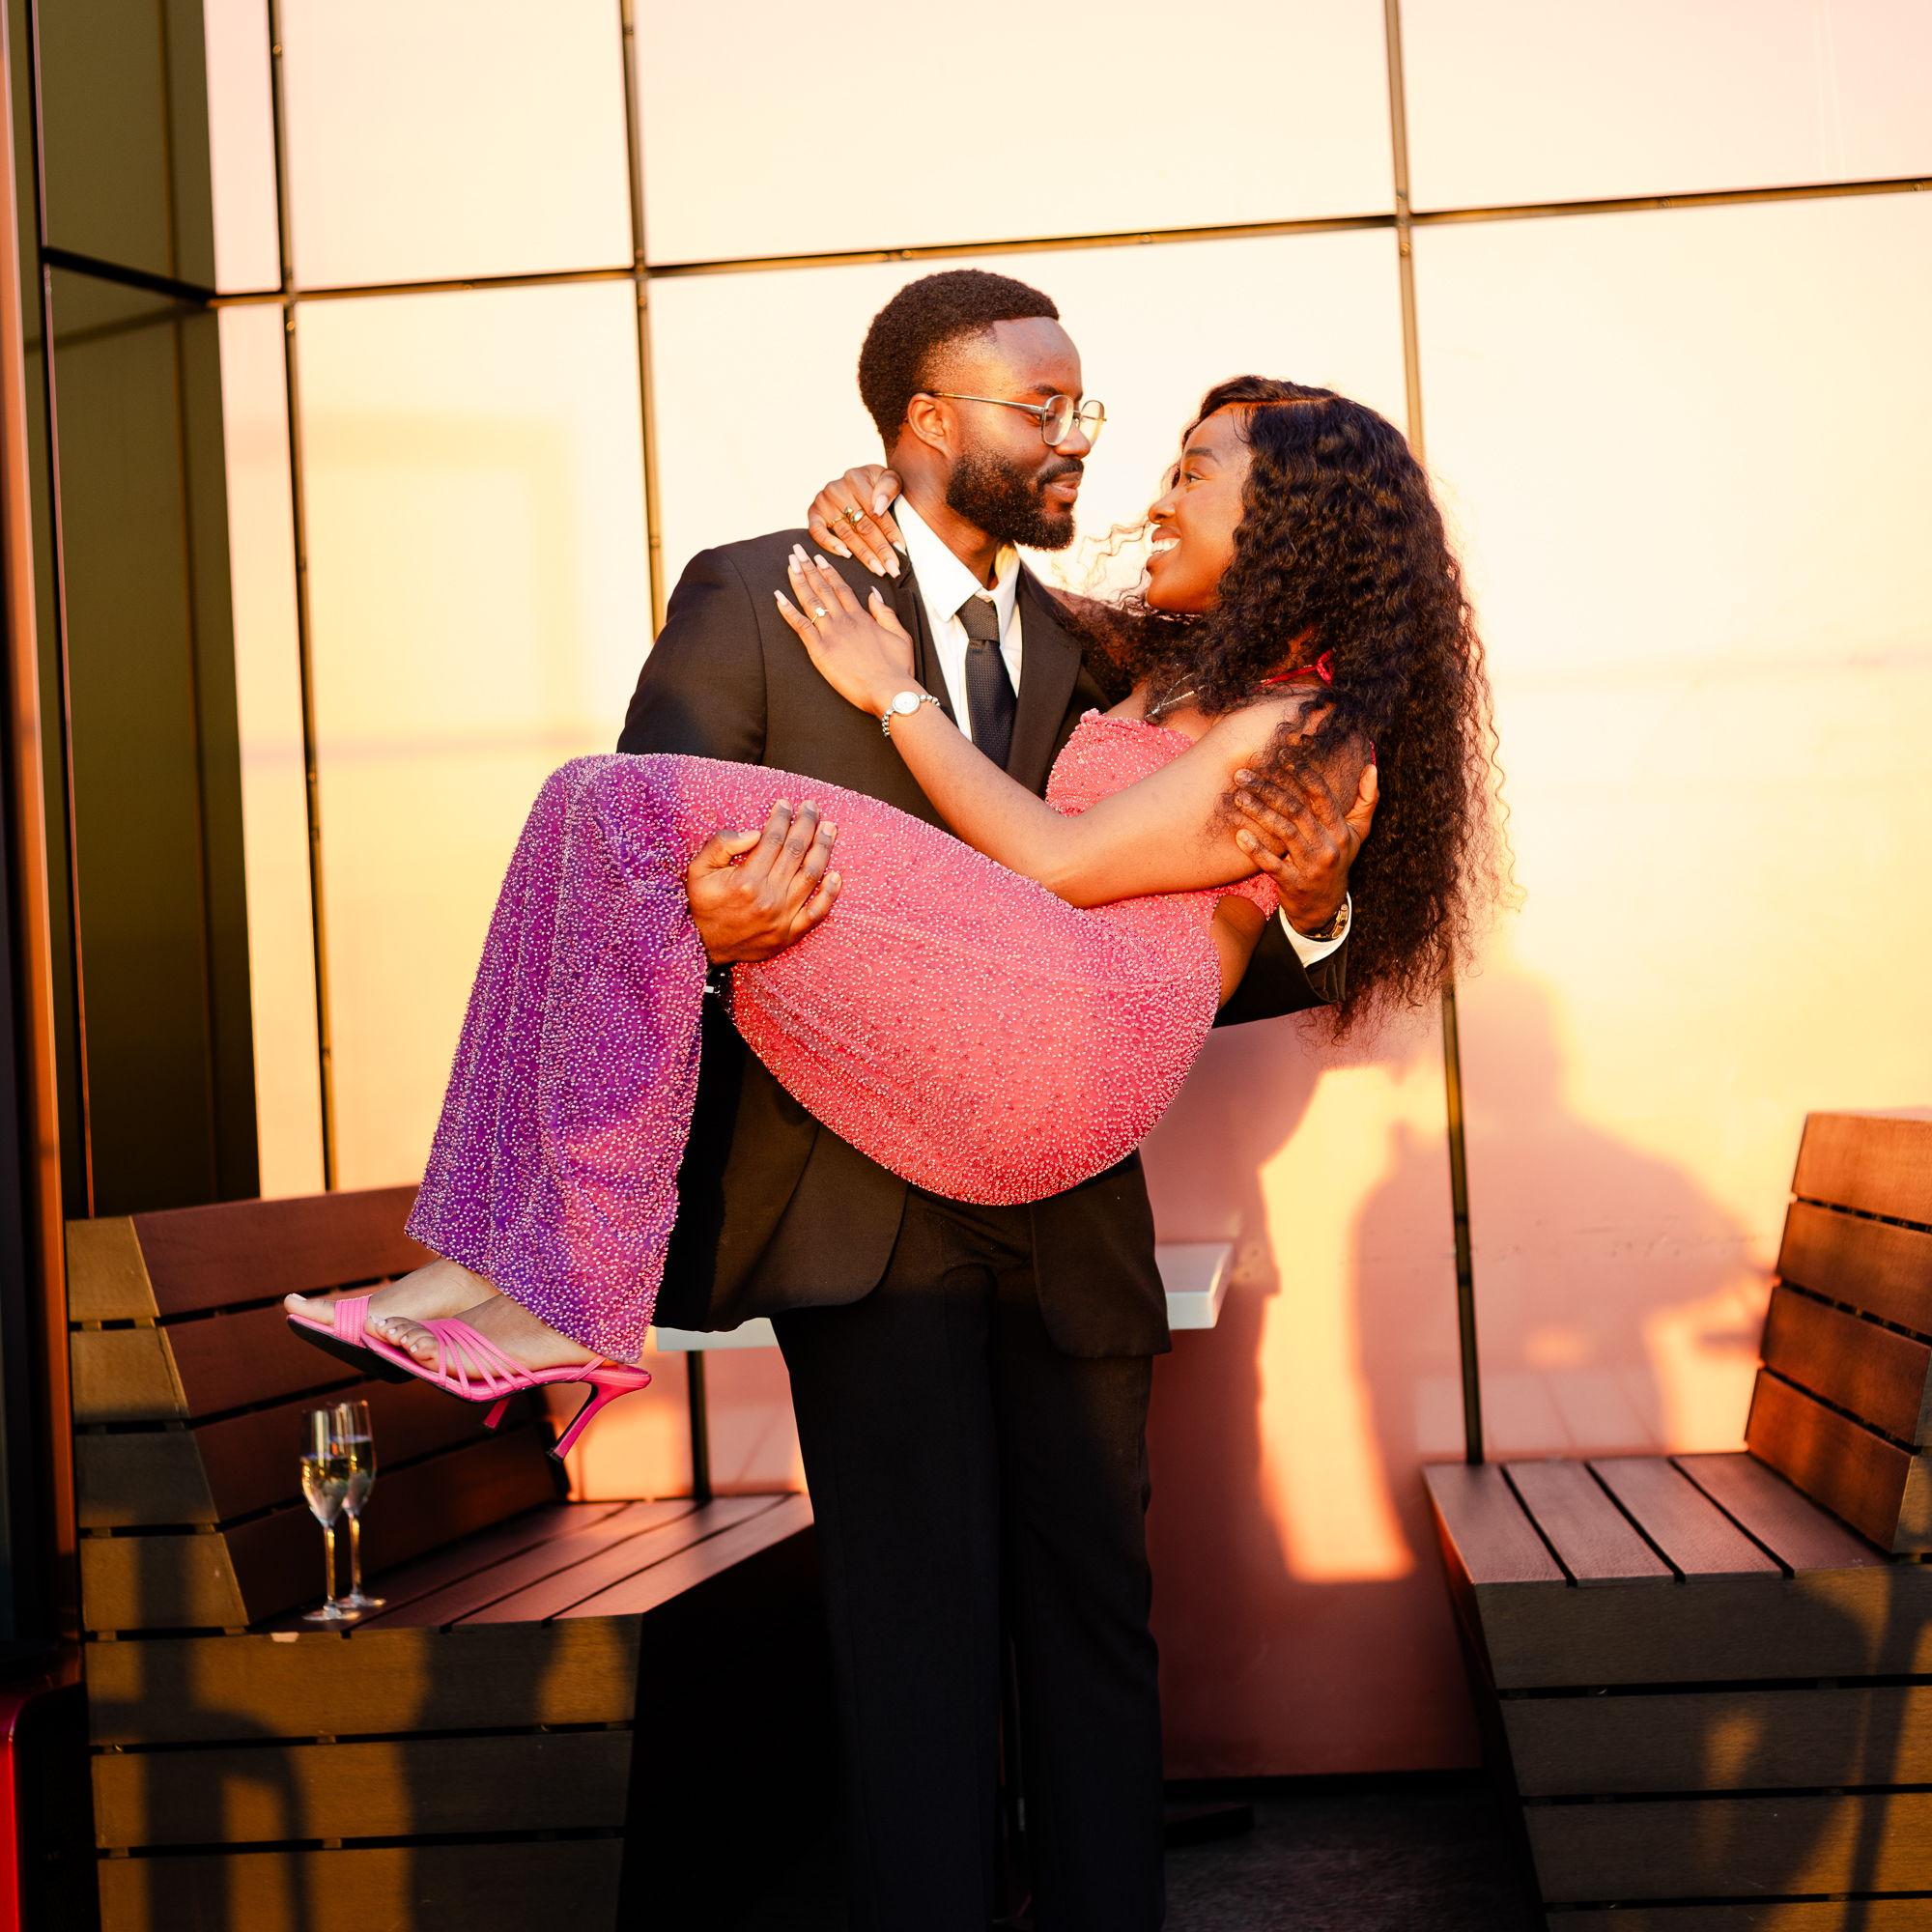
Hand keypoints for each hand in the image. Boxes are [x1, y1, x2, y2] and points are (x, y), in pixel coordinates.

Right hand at [686, 798, 840, 963]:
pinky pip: (817, 913)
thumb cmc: (703, 904)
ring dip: (823, 849)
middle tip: (813, 808)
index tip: (786, 804)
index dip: (782, 818)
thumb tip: (754, 833)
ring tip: (830, 829)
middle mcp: (769, 897)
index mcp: (747, 880)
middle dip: (807, 825)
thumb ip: (721, 845)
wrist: (703, 947)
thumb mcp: (698, 870)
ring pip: (810, 876)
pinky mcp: (790, 933)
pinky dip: (830, 894)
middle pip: (796, 852)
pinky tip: (837, 875)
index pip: (773, 839)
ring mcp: (783, 917)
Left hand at [773, 546, 916, 715]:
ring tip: (788, 565)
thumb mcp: (900, 636)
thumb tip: (874, 594)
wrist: (890, 690)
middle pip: (823, 588)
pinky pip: (800, 625)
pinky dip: (788, 610)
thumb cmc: (897, 669)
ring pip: (811, 601)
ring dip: (798, 581)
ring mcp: (831, 634)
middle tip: (797, 551)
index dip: (827, 571)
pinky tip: (778, 597)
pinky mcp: (820, 650)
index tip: (818, 558)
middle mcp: (844, 621)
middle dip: (808, 568)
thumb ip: (885, 613)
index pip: (841, 588)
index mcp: (862, 617)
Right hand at [808, 466, 903, 578]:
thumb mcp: (888, 477)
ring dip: (863, 554)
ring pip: (846, 534)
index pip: (876, 512)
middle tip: (892, 569)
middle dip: (880, 549)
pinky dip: (829, 544)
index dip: (890, 533)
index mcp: (856, 478)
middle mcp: (836, 489)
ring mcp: (823, 502)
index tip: (901, 551)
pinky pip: (817, 532)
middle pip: (862, 526)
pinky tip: (846, 556)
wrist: (855, 479)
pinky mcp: (813, 513)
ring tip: (877, 569)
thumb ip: (889, 486)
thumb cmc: (875, 483)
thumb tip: (878, 507)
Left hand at [1231, 751, 1377, 935]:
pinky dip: (1256, 849)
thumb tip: (1372, 767)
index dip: (1302, 772)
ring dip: (1258, 813)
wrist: (1325, 907)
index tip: (1282, 755)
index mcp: (1341, 830)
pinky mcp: (1294, 884)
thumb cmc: (1339, 861)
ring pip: (1284, 833)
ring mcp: (1311, 866)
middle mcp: (1328, 846)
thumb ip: (1366, 800)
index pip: (1321, 795)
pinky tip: (1239, 834)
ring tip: (1238, 797)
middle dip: (1268, 789)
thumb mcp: (1358, 833)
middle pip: (1296, 810)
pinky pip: (1273, 864)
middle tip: (1243, 774)